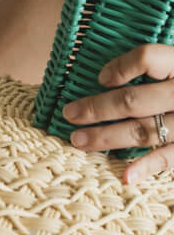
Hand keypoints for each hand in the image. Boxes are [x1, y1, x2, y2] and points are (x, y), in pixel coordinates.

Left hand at [63, 44, 173, 183]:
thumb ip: (163, 67)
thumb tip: (111, 78)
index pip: (152, 58)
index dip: (123, 67)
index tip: (101, 77)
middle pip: (135, 100)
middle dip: (97, 108)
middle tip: (70, 114)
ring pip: (144, 130)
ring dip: (107, 137)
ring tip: (78, 140)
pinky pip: (172, 156)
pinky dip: (149, 167)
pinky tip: (126, 176)